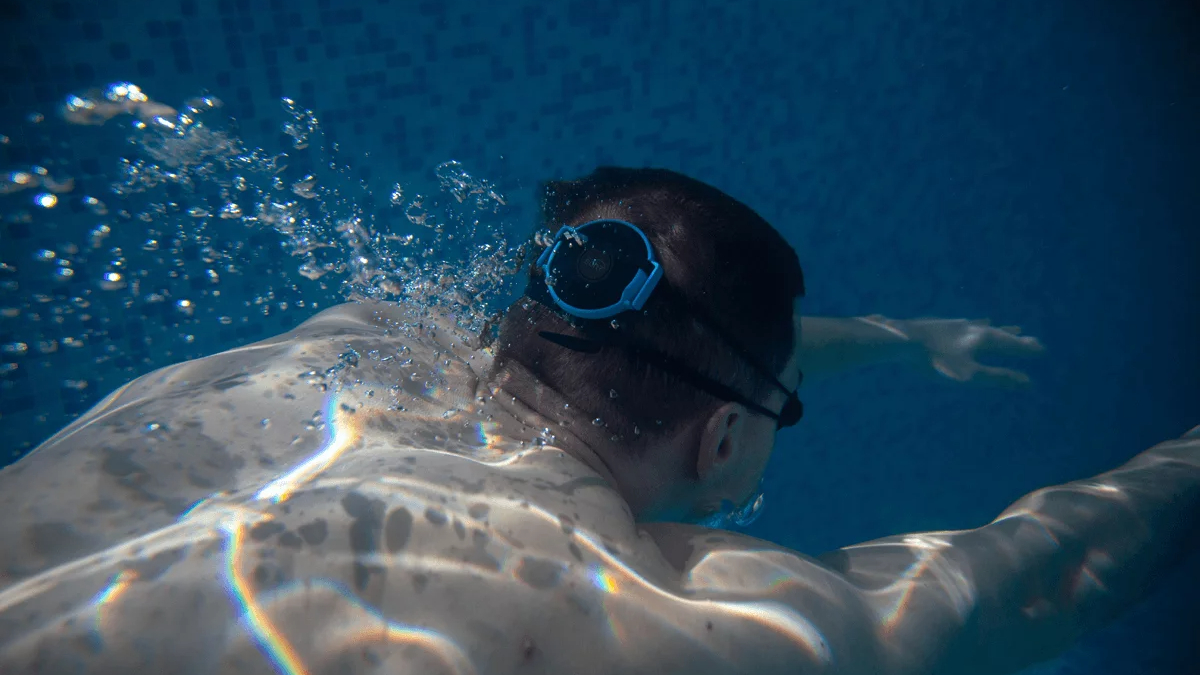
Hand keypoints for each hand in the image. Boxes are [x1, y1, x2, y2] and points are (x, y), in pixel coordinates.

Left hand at [874, 316, 1045, 385]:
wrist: (900, 340)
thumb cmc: (935, 361)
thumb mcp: (969, 376)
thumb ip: (998, 379)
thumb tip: (1028, 383)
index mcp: (982, 338)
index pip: (1011, 344)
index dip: (1026, 348)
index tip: (1042, 349)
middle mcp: (972, 327)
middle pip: (999, 333)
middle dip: (1015, 338)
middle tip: (1031, 338)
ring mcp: (954, 324)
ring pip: (981, 326)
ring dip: (997, 328)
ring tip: (1007, 325)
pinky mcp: (938, 325)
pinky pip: (962, 324)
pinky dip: (972, 325)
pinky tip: (966, 323)